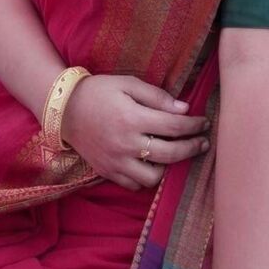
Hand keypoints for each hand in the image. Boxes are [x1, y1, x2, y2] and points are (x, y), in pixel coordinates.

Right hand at [60, 73, 210, 190]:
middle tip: (203, 142)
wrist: (64, 109)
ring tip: (174, 154)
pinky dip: (146, 177)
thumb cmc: (99, 91)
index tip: (204, 123)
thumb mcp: (128, 83)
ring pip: (154, 176)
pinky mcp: (107, 172)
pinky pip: (134, 184)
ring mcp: (116, 162)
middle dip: (192, 148)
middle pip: (170, 154)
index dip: (194, 125)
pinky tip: (151, 163)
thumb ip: (156, 96)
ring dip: (168, 167)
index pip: (174, 127)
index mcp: (132, 118)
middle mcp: (126, 144)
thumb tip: (184, 109)